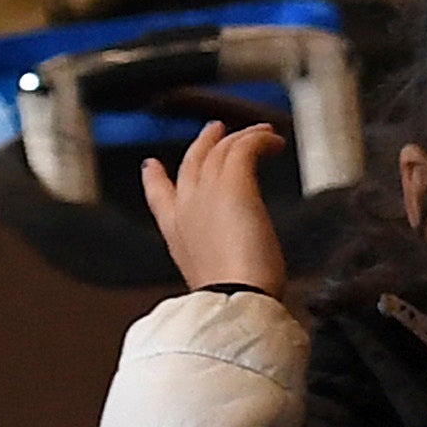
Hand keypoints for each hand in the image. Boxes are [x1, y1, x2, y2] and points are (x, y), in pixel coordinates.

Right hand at [143, 119, 289, 297]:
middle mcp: (186, 206)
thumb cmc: (235, 297)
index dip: (155, 179)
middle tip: (216, 130)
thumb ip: (219, 269)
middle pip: (192, 163)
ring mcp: (208, 191)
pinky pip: (244, 148)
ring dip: (242, 138)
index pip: (159, 198)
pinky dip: (259, 140)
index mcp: (175, 232)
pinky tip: (274, 142)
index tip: (152, 166)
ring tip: (261, 132)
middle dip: (203, 144)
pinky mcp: (234, 184)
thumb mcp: (217, 279)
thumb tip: (239, 279)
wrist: (234, 295)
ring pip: (221, 150)